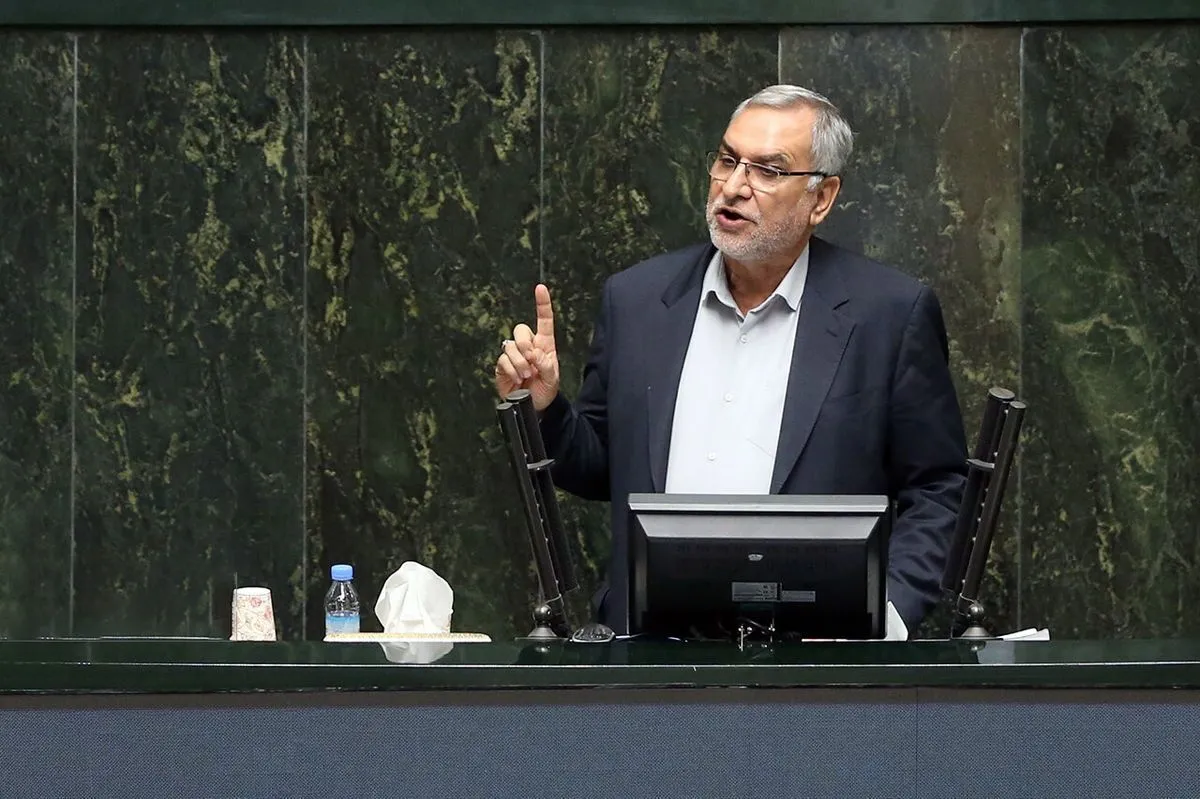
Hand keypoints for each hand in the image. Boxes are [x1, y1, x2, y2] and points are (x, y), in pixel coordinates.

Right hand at [494, 284, 559, 411]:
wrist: (535, 407)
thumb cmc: (546, 390)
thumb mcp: (553, 378)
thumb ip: (545, 364)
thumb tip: (533, 354)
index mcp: (544, 345)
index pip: (544, 321)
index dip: (542, 304)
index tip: (540, 288)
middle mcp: (528, 346)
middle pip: (520, 330)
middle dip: (525, 344)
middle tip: (531, 360)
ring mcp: (514, 355)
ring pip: (510, 346)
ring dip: (519, 362)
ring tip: (526, 376)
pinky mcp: (503, 366)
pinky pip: (503, 360)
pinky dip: (511, 370)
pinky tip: (517, 379)